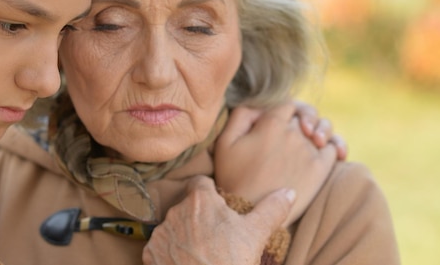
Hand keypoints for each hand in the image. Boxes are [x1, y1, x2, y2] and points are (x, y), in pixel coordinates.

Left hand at [143, 176, 294, 264]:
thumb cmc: (232, 261)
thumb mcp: (256, 234)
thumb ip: (271, 209)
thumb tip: (289, 191)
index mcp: (200, 200)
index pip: (200, 183)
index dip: (210, 192)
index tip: (218, 205)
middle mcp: (175, 211)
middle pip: (187, 206)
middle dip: (198, 216)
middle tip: (215, 235)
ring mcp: (161, 234)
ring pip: (173, 226)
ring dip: (183, 234)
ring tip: (201, 252)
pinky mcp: (150, 254)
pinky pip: (160, 247)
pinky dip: (170, 253)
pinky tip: (184, 263)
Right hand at [214, 100, 336, 226]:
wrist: (250, 210)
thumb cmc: (233, 176)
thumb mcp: (225, 141)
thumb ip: (242, 115)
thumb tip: (260, 106)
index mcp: (271, 123)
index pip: (288, 104)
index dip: (286, 108)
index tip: (280, 119)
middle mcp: (293, 134)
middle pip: (305, 115)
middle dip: (301, 118)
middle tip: (292, 131)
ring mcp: (309, 151)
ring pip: (323, 128)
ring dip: (320, 128)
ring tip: (313, 138)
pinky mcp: (320, 169)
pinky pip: (335, 148)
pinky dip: (335, 145)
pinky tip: (328, 148)